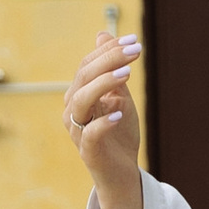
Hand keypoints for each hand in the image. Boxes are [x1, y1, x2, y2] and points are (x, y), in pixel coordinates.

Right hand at [63, 29, 144, 208]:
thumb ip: (112, 70)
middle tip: (136, 51)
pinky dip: (104, 121)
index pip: (88, 65)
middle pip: (84, 77)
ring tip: (127, 74)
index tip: (134, 41)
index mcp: (79, 94)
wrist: (122, 172)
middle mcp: (73, 110)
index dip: (109, 51)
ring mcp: (78, 131)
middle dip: (110, 60)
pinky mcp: (88, 151)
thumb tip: (102, 36)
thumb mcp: (119, 96)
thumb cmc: (119, 134)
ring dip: (103, 83)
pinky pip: (91, 133)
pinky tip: (120, 112)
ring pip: (81, 101)